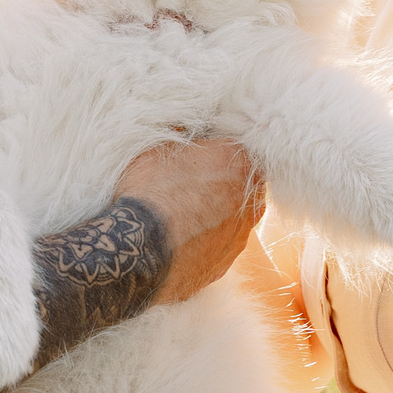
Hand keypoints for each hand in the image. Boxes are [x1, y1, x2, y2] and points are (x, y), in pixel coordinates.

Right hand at [115, 138, 264, 305]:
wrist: (142, 248)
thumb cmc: (151, 191)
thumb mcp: (159, 148)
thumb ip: (181, 137)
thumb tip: (184, 129)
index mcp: (240, 162)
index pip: (235, 150)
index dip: (215, 153)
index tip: (196, 158)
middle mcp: (250, 200)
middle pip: (241, 185)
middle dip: (221, 184)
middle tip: (190, 186)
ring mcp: (241, 235)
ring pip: (233, 218)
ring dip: (214, 215)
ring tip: (182, 216)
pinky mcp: (226, 263)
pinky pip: (219, 246)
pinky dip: (205, 242)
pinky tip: (181, 240)